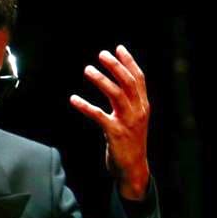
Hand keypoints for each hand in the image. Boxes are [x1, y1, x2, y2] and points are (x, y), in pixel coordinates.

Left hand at [70, 45, 150, 200]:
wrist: (133, 169)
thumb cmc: (129, 143)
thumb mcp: (133, 120)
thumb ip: (128, 103)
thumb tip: (116, 84)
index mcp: (143, 106)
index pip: (138, 79)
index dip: (129, 62)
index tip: (118, 48)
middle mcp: (138, 111)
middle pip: (129, 82)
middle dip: (115, 66)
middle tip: (102, 54)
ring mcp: (128, 122)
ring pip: (116, 94)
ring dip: (101, 80)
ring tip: (88, 69)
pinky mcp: (115, 133)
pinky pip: (99, 115)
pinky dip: (85, 106)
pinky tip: (73, 99)